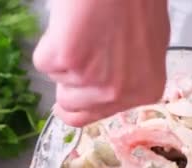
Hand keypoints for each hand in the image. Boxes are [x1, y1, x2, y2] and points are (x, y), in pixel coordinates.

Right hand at [33, 0, 169, 126]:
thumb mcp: (148, 45)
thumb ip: (130, 75)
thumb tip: (105, 91)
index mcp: (146, 90)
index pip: (96, 117)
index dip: (81, 101)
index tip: (73, 95)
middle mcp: (121, 94)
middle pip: (70, 106)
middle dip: (69, 80)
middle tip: (83, 48)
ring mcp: (94, 81)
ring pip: (56, 82)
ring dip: (62, 59)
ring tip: (81, 31)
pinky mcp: (68, 60)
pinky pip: (43, 61)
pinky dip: (50, 41)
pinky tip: (70, 25)